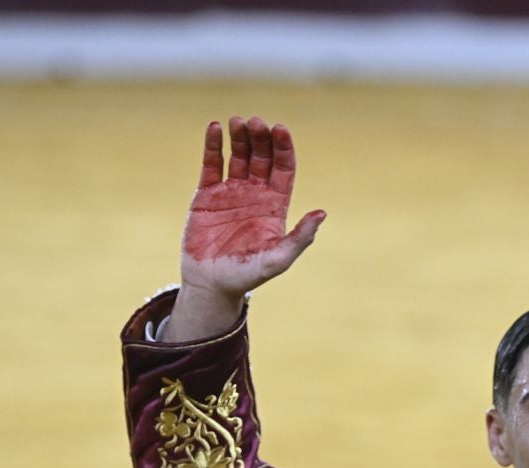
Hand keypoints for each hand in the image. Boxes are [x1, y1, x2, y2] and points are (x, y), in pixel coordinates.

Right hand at [168, 117, 324, 340]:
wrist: (212, 284)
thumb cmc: (248, 275)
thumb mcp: (278, 258)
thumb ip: (300, 237)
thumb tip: (322, 213)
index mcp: (275, 205)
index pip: (283, 169)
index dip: (283, 148)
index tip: (280, 130)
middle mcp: (255, 194)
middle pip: (262, 157)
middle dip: (261, 138)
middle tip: (256, 123)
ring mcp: (231, 191)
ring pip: (238, 155)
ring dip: (239, 136)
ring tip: (237, 121)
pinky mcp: (207, 194)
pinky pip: (211, 164)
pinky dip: (213, 145)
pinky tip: (214, 128)